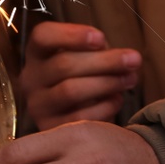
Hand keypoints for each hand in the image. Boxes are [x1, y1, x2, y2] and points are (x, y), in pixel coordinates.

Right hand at [20, 22, 140, 130]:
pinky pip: (79, 118)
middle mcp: (30, 78)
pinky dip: (103, 107)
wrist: (74, 115)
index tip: (100, 38)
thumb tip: (121, 58)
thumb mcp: (86, 56)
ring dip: (106, 83)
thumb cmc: (84, 76)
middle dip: (104, 61)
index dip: (71, 35)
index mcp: (37, 52)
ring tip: (130, 79)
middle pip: (64, 64)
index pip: (43, 36)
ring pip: (70, 90)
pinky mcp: (50, 129)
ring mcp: (38, 105)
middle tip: (134, 59)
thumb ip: (97, 50)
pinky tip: (117, 100)